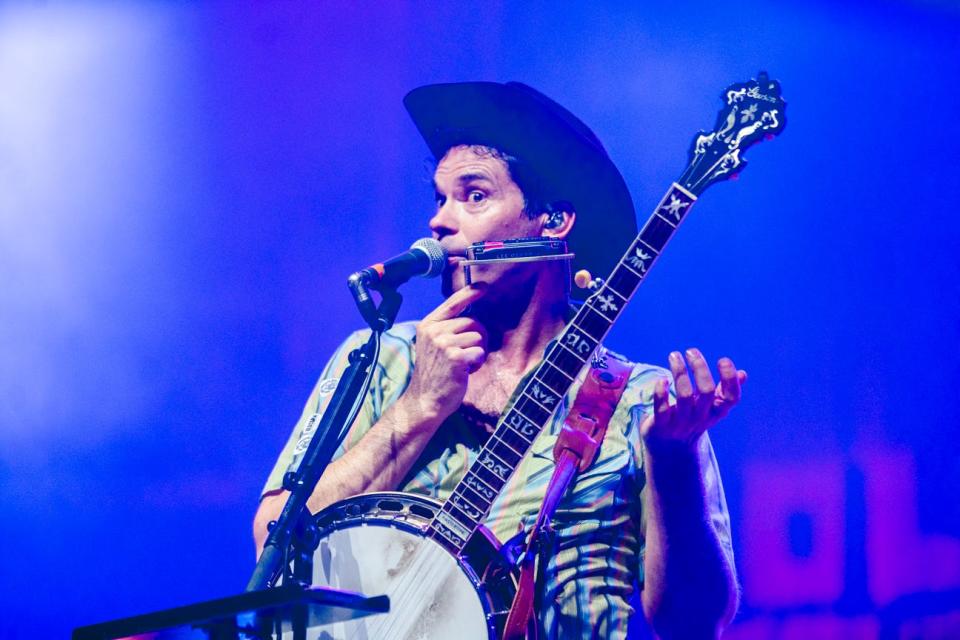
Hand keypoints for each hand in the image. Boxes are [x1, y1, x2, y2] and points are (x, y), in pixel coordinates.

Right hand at [403, 283, 488, 422]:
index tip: (484, 287)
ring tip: (464, 364)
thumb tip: (473, 317)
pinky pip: (480, 352)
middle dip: (479, 337)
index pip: (452, 303)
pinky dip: (477, 363)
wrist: (425, 400)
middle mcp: (434, 331)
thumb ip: (447, 329)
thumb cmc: (434, 373)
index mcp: (428, 325)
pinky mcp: (455, 357)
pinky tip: (465, 372)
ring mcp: (444, 343)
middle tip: (468, 354)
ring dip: (478, 352)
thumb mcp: (434, 345)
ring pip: (479, 337)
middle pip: (473, 321)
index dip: (470, 293)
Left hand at [641, 348, 746, 453]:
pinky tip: (661, 380)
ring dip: (679, 372)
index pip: (731, 398)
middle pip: (705, 391)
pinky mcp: (662, 426)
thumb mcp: (710, 407)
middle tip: (691, 351)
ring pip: (683, 396)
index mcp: (715, 411)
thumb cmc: (692, 418)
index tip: (723, 360)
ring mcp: (681, 422)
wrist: (670, 448)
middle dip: (699, 368)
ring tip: (674, 355)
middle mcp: (701, 417)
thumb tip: (743, 373)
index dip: (730, 378)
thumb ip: (724, 391)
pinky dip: (661, 393)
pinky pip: (661, 410)